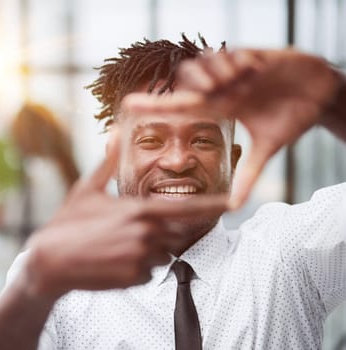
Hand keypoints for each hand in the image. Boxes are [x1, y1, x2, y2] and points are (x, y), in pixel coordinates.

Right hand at [23, 131, 227, 298]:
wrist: (49, 262)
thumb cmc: (67, 222)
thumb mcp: (87, 189)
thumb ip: (108, 162)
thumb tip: (114, 132)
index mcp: (138, 210)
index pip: (185, 208)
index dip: (210, 206)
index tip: (231, 204)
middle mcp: (146, 234)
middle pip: (171, 235)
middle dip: (156, 234)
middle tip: (125, 234)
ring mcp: (141, 258)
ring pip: (159, 256)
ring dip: (144, 252)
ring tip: (112, 248)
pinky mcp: (134, 279)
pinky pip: (147, 273)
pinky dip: (134, 269)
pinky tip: (110, 262)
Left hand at [124, 49, 341, 208]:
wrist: (323, 95)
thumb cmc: (292, 117)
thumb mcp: (268, 148)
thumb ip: (248, 174)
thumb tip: (233, 207)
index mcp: (222, 106)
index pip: (181, 105)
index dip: (155, 104)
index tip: (128, 103)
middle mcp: (225, 87)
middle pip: (189, 78)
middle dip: (194, 83)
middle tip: (211, 93)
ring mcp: (238, 70)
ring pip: (207, 62)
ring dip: (215, 74)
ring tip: (236, 84)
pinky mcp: (257, 54)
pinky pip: (233, 53)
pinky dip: (234, 63)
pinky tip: (251, 72)